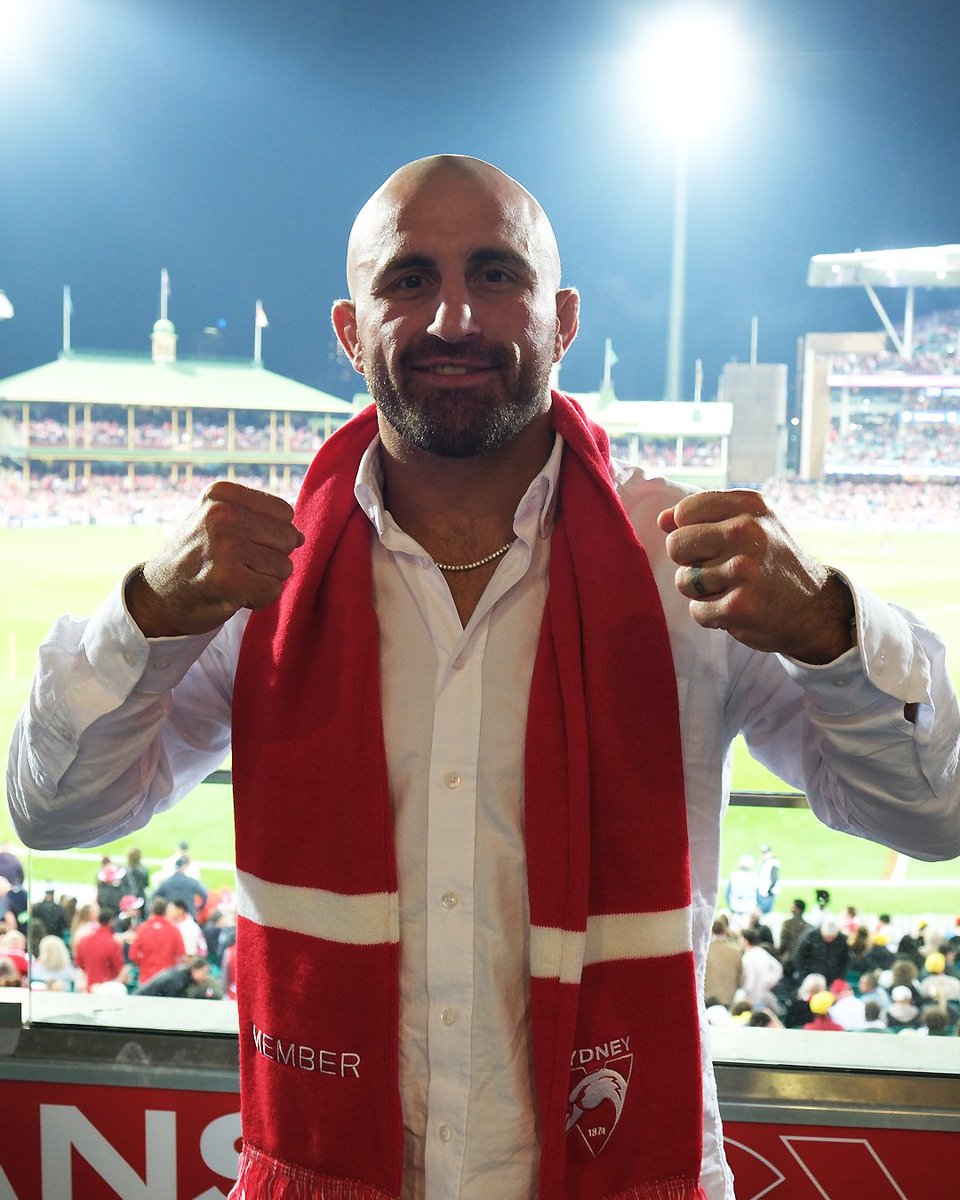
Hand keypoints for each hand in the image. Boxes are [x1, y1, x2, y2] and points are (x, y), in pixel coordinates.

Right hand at [126, 481, 303, 636]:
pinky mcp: (227, 579)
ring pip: (284, 566)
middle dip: (269, 558)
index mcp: (222, 494)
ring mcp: (224, 546)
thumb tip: (301, 536)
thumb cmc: (198, 558)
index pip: (284, 513)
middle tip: (235, 565)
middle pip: (288, 539)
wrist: (158, 596)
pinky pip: (273, 590)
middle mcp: (221, 514)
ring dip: (263, 580)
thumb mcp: (219, 521)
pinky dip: (259, 599)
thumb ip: (261, 520)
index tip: (238, 544)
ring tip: (232, 578)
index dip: (270, 536)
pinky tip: (233, 595)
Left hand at [657, 490, 853, 663]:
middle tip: (720, 569)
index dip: (689, 531)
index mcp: (749, 506)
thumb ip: (704, 517)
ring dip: (702, 591)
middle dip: (689, 562)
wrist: (815, 608)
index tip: (714, 543)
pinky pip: (696, 610)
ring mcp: (744, 569)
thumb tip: (662, 520)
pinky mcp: (739, 606)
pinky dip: (711, 614)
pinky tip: (736, 608)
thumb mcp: (750, 524)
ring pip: (684, 580)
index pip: (685, 511)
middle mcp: (748, 532)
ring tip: (732, 588)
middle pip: (676, 545)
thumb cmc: (771, 562)